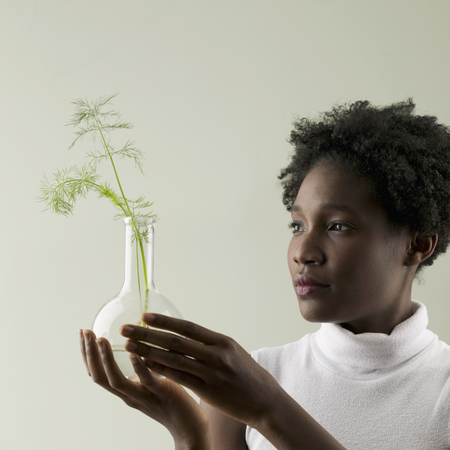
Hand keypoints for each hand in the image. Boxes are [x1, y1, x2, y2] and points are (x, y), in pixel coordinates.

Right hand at [79, 329, 208, 446]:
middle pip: (100, 377)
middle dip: (90, 354)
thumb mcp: (150, 378)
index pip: (98, 373)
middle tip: (86, 332)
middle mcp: (129, 395)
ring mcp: (143, 396)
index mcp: (125, 390)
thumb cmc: (169, 396)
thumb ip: (140, 362)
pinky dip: (138, 367)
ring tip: (101, 340)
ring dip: (106, 360)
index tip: (83, 332)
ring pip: (117, 381)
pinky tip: (133, 353)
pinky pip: (147, 381)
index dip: (87, 354)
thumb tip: (136, 332)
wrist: (189, 424)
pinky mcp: (162, 394)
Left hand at [120, 314, 281, 428]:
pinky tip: (146, 366)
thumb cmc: (247, 374)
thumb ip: (210, 344)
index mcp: (221, 341)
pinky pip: (179, 378)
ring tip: (129, 346)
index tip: (144, 316)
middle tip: (126, 328)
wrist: (265, 399)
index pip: (188, 327)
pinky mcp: (207, 391)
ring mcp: (211, 373)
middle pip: (175, 341)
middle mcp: (215, 354)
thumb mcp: (232, 352)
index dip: (164, 321)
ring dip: (149, 352)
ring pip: (173, 359)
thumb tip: (186, 335)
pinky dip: (161, 371)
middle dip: (148, 334)